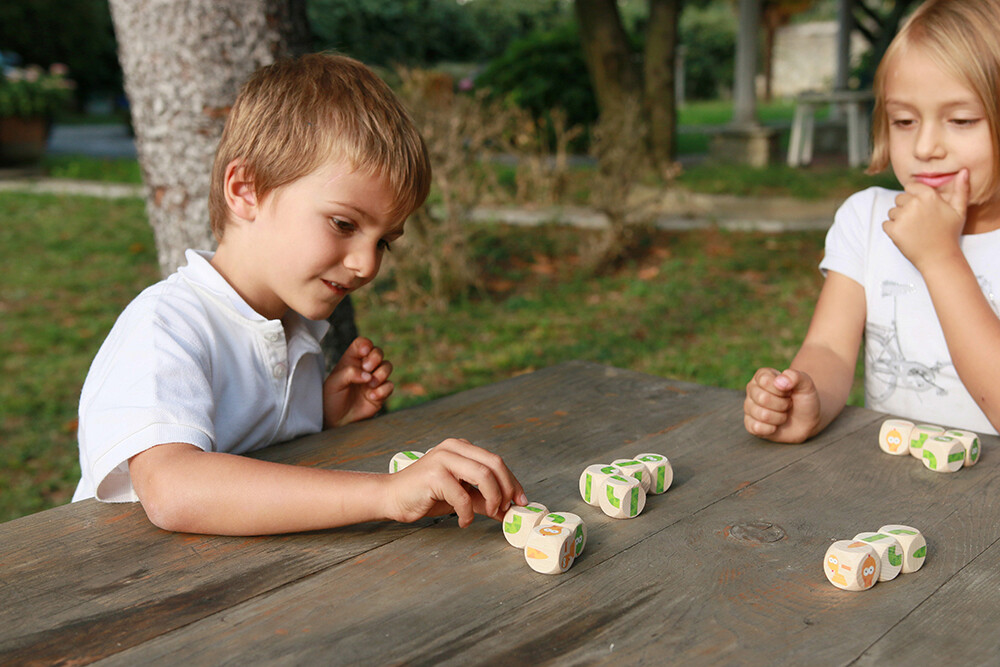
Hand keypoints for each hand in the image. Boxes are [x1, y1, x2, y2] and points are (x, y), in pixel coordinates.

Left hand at [323, 337, 392, 427]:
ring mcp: (374, 380)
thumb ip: (349, 373)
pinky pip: (390, 386)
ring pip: (387, 366)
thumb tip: (367, 375)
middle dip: (375, 358)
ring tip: (370, 384)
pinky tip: (371, 397)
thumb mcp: (333, 383)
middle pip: (378, 352)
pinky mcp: (381, 393)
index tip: (363, 352)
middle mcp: (364, 368)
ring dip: (381, 373)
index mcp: (351, 361)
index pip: (362, 344)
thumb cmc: (331, 400)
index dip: (366, 344)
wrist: (336, 421)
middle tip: (367, 368)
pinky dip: (383, 390)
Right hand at [383, 438, 527, 527]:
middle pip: (494, 464)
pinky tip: (463, 521)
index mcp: (461, 448)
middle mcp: (453, 448)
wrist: (391, 497)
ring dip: (492, 499)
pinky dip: (468, 513)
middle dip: (507, 489)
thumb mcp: (460, 495)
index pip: (496, 461)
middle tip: (507, 509)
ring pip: (483, 476)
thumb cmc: (426, 496)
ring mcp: (443, 459)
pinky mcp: (434, 475)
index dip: (512, 481)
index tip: (521, 500)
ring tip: (488, 514)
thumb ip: (483, 499)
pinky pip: (462, 497)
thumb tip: (508, 510)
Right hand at [744, 367, 820, 442]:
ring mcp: (749, 407)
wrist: (807, 420)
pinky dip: (771, 429)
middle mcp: (752, 390)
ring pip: (762, 415)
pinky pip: (756, 428)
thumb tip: (779, 381)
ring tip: (783, 414)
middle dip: (782, 405)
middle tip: (788, 404)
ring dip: (780, 417)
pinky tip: (775, 426)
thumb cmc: (804, 399)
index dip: (781, 390)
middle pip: (762, 398)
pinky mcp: (750, 424)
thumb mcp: (806, 384)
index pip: (765, 381)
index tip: (789, 392)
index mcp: (762, 376)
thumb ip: (795, 377)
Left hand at [883, 169, 968, 270]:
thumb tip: (963, 171)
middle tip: (919, 222)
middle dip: (906, 208)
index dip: (914, 197)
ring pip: (892, 212)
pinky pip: (886, 224)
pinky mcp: (893, 230)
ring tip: (914, 230)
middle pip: (899, 199)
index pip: (910, 187)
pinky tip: (906, 236)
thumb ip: (961, 189)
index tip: (922, 209)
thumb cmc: (949, 233)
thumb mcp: (959, 210)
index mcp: (928, 195)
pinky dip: (892, 230)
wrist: (939, 257)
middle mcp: (914, 203)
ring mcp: (902, 217)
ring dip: (899, 220)